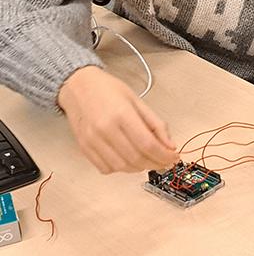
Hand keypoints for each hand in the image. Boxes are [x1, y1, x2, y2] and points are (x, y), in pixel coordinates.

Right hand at [57, 66, 176, 173]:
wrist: (78, 86)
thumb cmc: (108, 90)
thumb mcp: (138, 101)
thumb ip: (156, 124)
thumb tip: (170, 145)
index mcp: (121, 114)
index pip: (147, 144)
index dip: (164, 155)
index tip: (174, 157)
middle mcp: (105, 130)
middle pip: (136, 158)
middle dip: (155, 164)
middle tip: (165, 161)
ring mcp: (92, 141)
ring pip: (121, 167)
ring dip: (140, 168)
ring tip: (149, 160)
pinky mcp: (84, 148)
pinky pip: (106, 168)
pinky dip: (121, 169)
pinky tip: (129, 160)